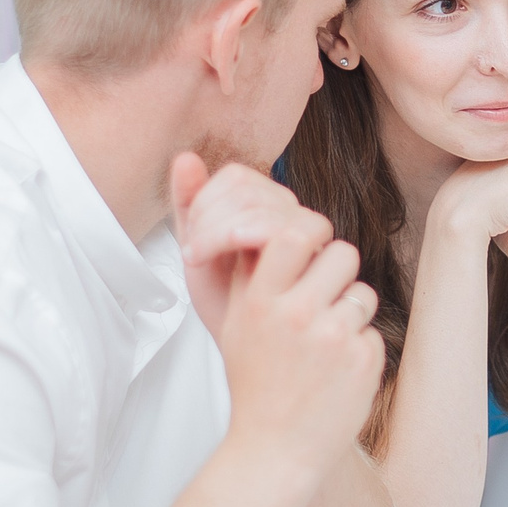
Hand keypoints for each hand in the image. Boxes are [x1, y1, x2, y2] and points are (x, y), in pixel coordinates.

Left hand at [172, 155, 334, 336]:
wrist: (254, 350)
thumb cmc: (229, 304)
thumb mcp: (199, 258)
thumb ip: (189, 206)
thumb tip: (186, 156)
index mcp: (260, 206)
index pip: (237, 178)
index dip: (207, 202)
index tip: (188, 241)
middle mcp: (288, 214)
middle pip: (252, 191)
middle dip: (213, 220)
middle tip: (193, 255)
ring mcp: (308, 234)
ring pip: (274, 207)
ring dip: (229, 229)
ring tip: (205, 259)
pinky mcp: (322, 256)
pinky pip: (295, 232)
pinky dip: (259, 240)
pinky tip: (240, 266)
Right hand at [208, 183, 384, 470]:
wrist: (275, 450)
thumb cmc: (255, 386)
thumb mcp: (236, 326)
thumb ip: (251, 274)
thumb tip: (263, 224)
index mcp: (261, 301)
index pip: (296, 231)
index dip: (313, 229)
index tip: (315, 242)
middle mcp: (296, 315)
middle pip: (342, 253)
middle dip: (337, 271)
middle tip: (323, 297)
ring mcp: (333, 338)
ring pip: (362, 291)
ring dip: (350, 310)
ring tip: (325, 343)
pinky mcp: (363, 361)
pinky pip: (372, 330)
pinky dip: (359, 347)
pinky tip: (336, 371)